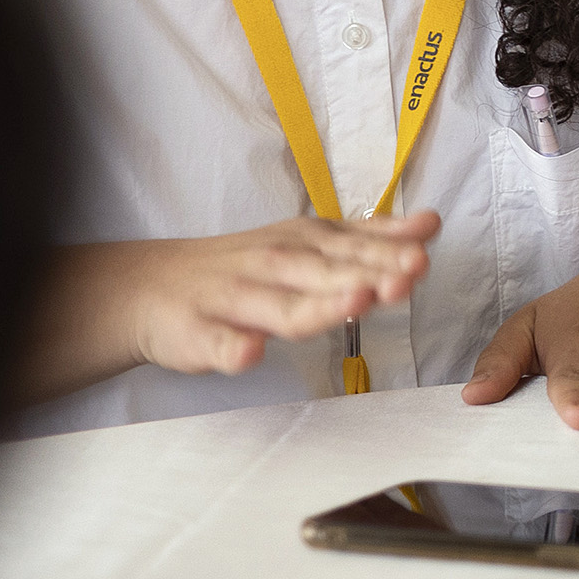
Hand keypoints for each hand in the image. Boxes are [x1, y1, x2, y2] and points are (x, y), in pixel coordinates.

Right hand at [50, 213, 433, 383]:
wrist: (150, 287)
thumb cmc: (247, 269)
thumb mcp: (310, 243)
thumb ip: (370, 239)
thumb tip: (429, 225)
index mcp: (301, 245)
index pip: (352, 248)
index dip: (389, 252)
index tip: (424, 255)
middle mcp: (271, 266)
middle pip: (326, 274)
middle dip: (369, 274)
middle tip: (408, 277)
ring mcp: (234, 300)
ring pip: (281, 306)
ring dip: (319, 305)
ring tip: (356, 302)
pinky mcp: (199, 334)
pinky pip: (216, 343)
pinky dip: (233, 348)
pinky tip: (249, 353)